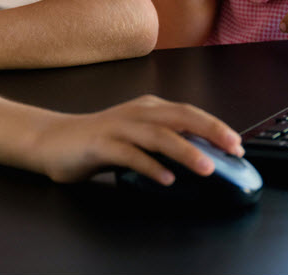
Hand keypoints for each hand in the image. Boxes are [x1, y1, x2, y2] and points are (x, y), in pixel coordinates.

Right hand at [33, 95, 243, 184]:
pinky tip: (165, 178)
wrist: (52, 140)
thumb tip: (201, 156)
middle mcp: (136, 113)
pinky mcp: (100, 145)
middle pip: (179, 116)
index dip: (214, 125)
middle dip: (209, 130)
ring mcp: (118, 128)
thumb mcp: (136, 137)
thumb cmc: (98, 142)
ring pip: (157, 135)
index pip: (188, 112)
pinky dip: (150, 166)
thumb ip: (163, 141)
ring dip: (184, 150)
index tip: (236, 143)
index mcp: (148, 108)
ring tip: (206, 167)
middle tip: (232, 148)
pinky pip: (129, 155)